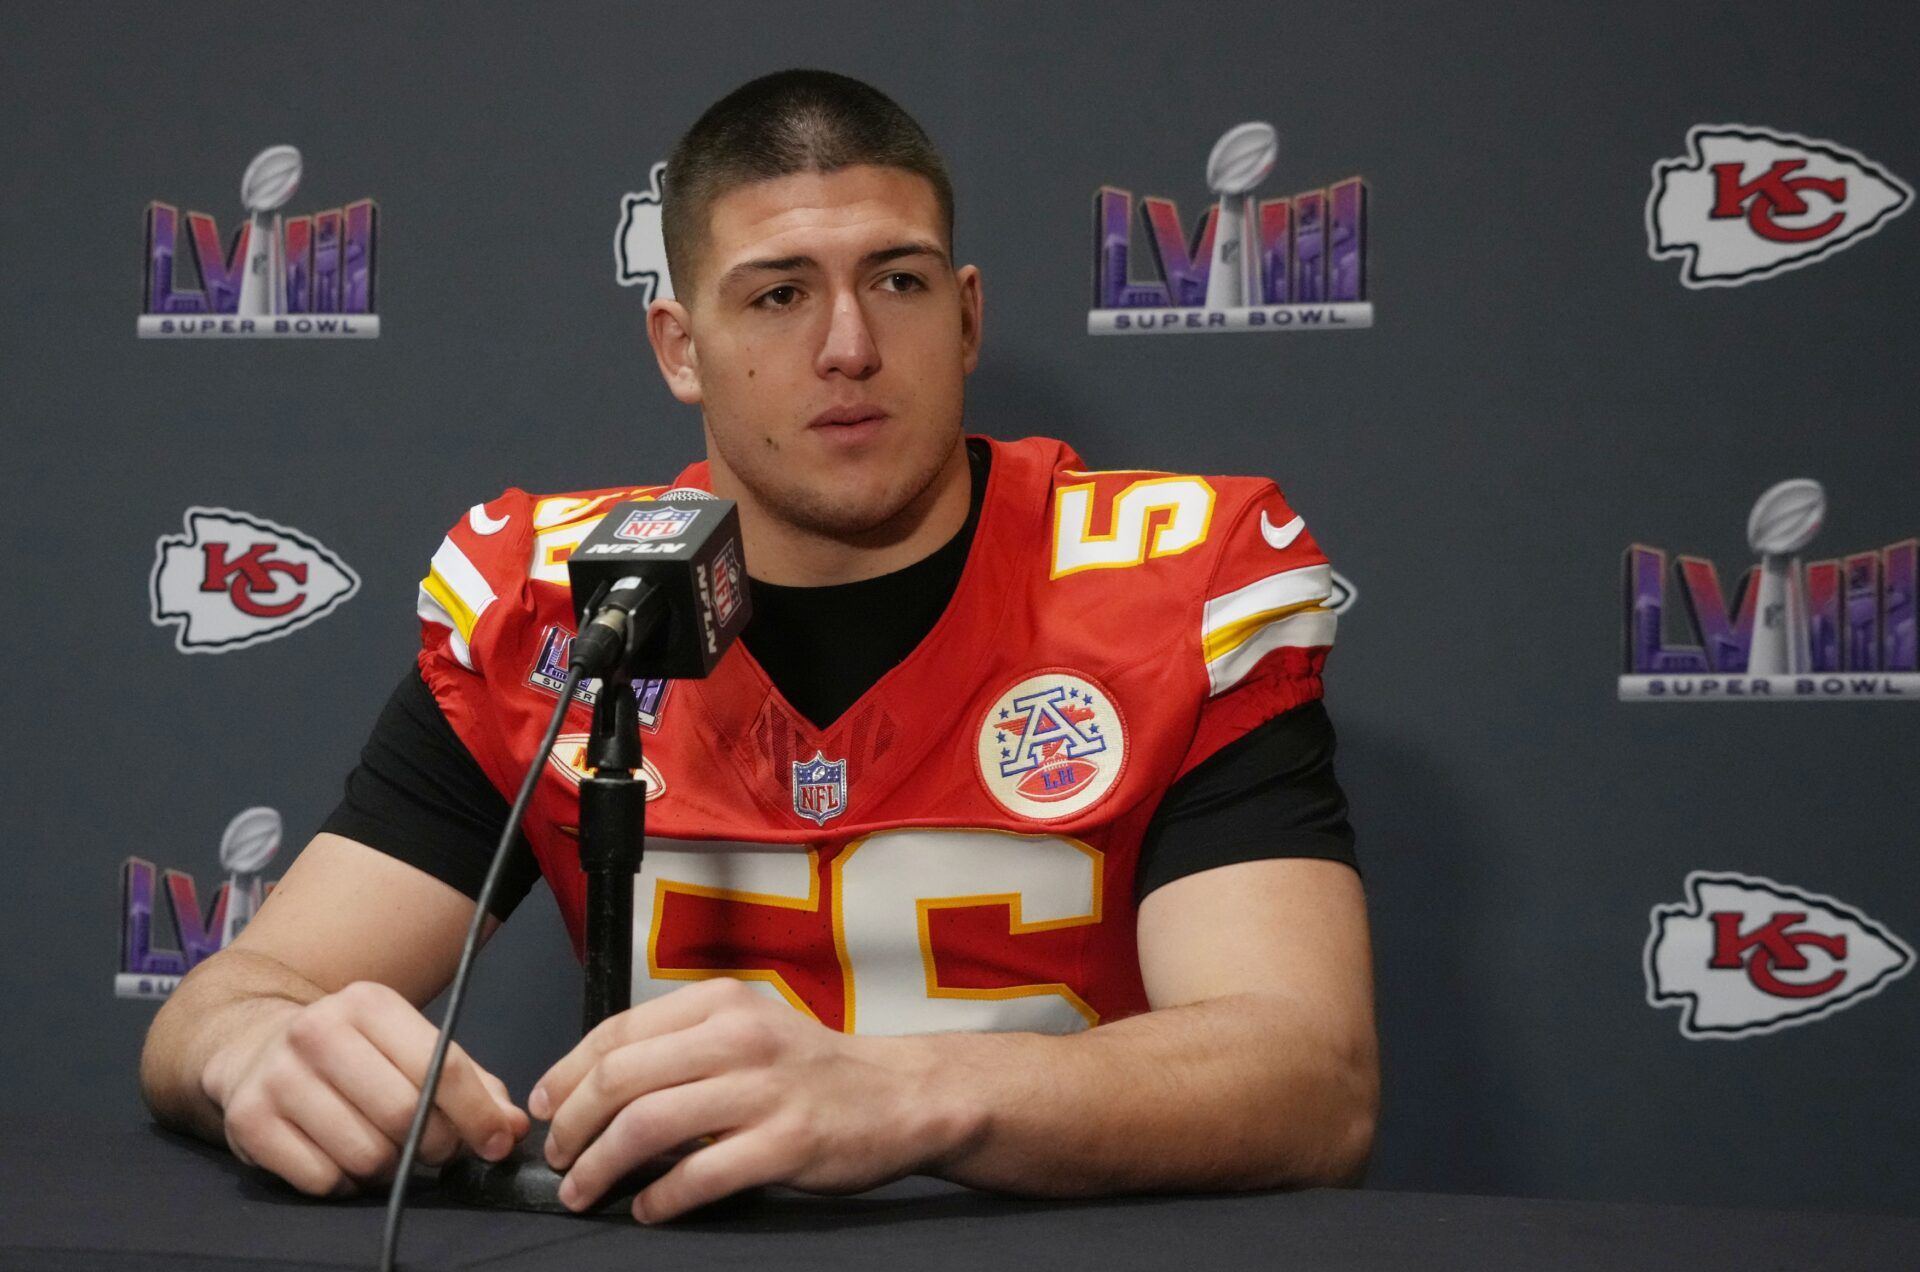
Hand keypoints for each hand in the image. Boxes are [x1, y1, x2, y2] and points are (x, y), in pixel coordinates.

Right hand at [206, 980, 528, 1196]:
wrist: (253, 1047)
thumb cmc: (351, 1054)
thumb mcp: (408, 1045)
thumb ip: (469, 1084)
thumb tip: (511, 1126)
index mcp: (369, 1004)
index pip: (440, 1066)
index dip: (477, 1113)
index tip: (497, 1142)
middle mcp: (319, 1032)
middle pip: (404, 1114)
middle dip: (434, 1146)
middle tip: (435, 1152)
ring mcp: (279, 1077)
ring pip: (365, 1154)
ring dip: (387, 1168)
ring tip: (383, 1150)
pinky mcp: (249, 1122)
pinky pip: (322, 1180)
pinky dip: (343, 1183)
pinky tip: (339, 1157)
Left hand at [532, 977, 971, 1221]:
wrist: (901, 1094)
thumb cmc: (814, 1067)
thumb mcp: (749, 1028)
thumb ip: (682, 1046)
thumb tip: (596, 1088)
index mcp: (722, 1003)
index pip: (618, 1032)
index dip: (567, 1074)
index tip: (545, 1108)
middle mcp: (740, 1037)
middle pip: (621, 1079)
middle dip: (572, 1126)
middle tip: (558, 1158)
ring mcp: (764, 1091)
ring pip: (648, 1127)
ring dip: (600, 1166)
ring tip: (584, 1190)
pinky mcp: (786, 1143)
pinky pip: (698, 1176)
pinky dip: (658, 1198)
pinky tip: (647, 1208)